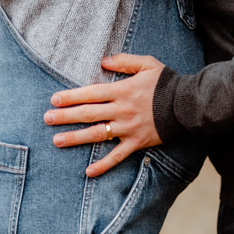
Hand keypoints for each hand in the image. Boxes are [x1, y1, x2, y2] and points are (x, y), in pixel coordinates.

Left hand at [43, 53, 164, 176]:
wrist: (186, 104)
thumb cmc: (165, 81)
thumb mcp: (146, 63)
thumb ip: (123, 61)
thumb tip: (103, 61)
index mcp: (122, 90)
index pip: (90, 93)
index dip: (71, 97)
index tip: (54, 100)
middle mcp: (121, 110)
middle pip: (88, 114)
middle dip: (66, 116)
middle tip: (46, 119)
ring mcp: (128, 128)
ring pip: (97, 134)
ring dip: (76, 138)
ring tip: (57, 141)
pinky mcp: (137, 143)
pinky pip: (117, 156)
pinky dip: (103, 165)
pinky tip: (88, 172)